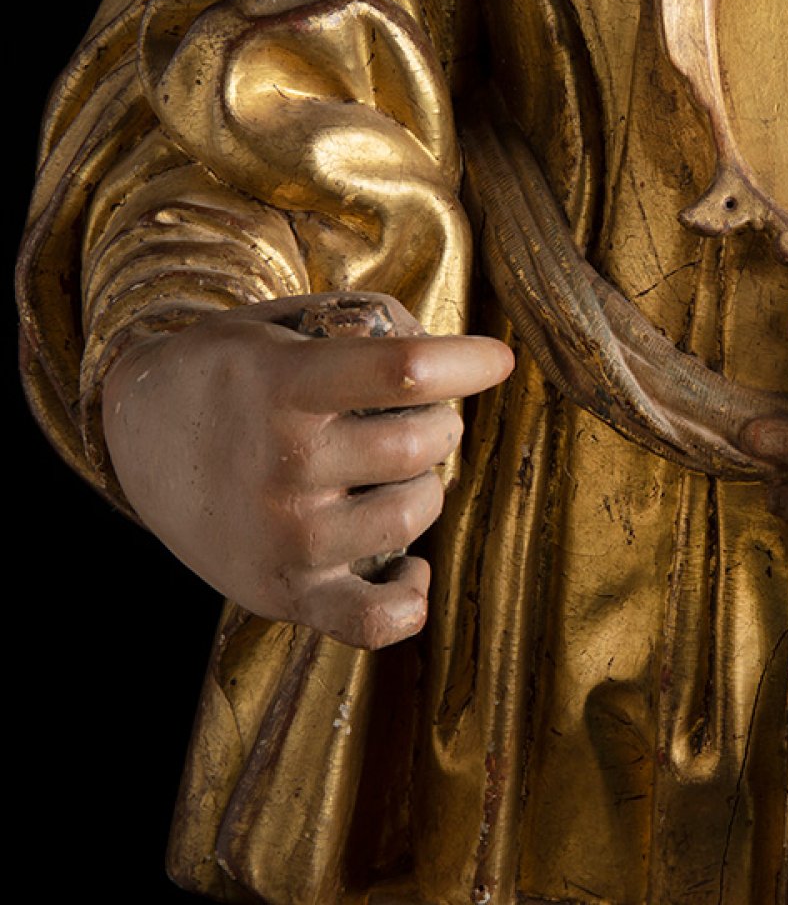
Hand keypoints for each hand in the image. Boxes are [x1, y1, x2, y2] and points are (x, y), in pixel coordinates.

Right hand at [101, 293, 513, 648]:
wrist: (136, 439)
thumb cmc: (231, 375)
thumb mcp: (280, 324)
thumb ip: (367, 321)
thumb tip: (452, 356)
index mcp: (281, 386)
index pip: (406, 371)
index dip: (469, 361)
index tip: (495, 360)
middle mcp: (283, 464)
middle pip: (420, 445)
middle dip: (442, 423)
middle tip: (418, 416)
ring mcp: (284, 537)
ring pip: (414, 514)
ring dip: (427, 488)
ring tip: (398, 473)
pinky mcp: (285, 592)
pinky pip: (374, 621)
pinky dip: (409, 598)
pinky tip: (411, 566)